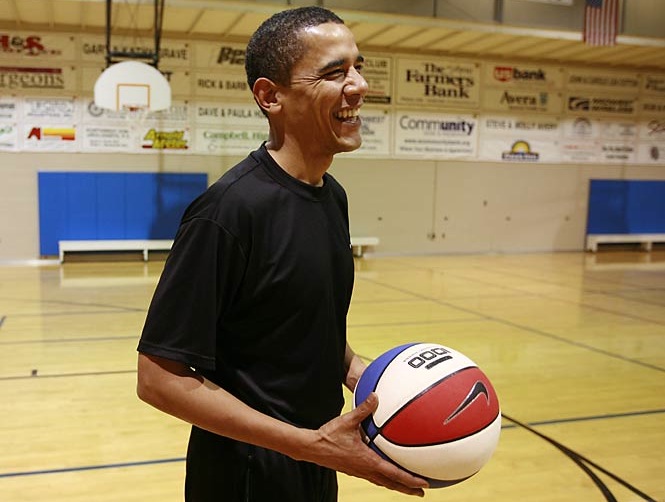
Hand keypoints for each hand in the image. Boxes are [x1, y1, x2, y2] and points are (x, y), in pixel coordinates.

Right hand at [310, 392, 427, 496]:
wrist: (312, 447)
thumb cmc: (329, 435)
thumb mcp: (348, 420)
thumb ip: (363, 409)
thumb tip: (375, 396)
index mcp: (368, 460)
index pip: (394, 474)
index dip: (410, 480)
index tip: (424, 484)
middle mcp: (365, 469)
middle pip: (391, 484)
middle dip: (407, 489)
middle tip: (422, 492)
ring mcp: (359, 471)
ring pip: (382, 482)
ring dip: (396, 485)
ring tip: (408, 487)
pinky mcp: (353, 470)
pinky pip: (374, 477)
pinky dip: (384, 479)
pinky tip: (385, 473)